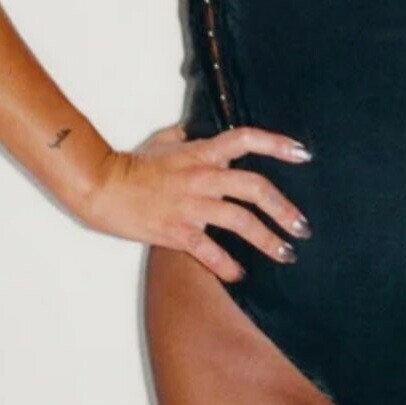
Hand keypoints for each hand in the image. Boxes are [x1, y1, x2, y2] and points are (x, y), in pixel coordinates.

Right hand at [79, 121, 314, 282]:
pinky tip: (240, 275)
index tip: (302, 154)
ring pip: (239, 221)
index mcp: (202, 152)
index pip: (246, 139)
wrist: (102, 187)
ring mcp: (190, 205)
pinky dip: (226, 265)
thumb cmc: (132, 163)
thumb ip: (186, 136)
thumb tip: (194, 130)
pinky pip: (208, 250)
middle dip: (283, 208)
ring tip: (286, 253)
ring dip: (266, 240)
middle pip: (253, 187)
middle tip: (303, 226)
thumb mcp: (164, 140)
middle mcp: (202, 177)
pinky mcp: (176, 231)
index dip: (277, 144)